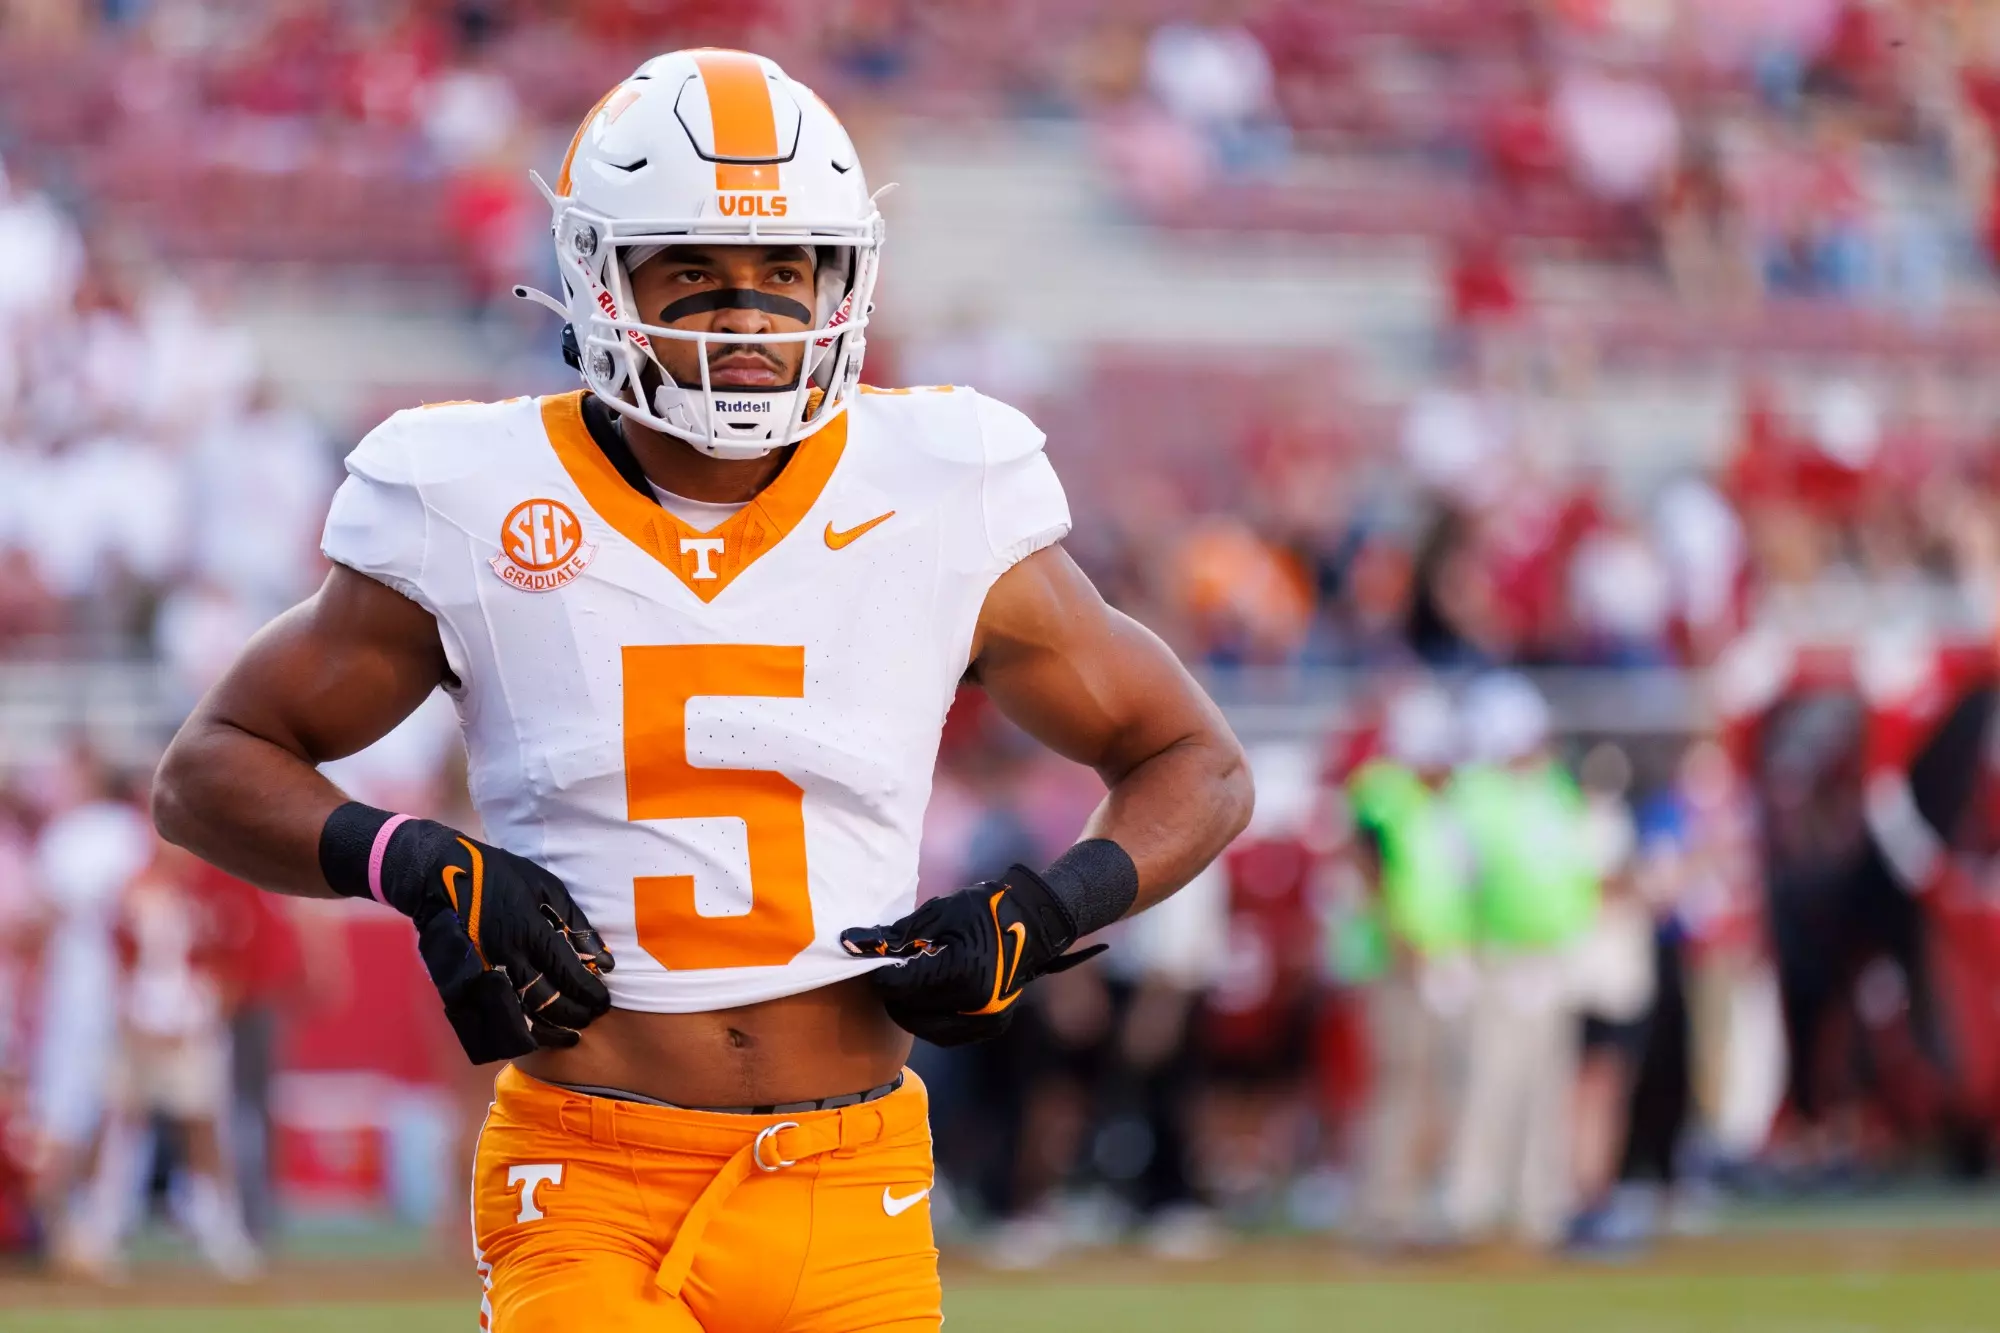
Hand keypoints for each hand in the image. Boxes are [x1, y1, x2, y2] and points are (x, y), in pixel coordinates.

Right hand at [374, 819, 613, 1063]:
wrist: (440, 875)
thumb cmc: (499, 875)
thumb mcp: (546, 885)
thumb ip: (575, 922)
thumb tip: (603, 959)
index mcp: (529, 930)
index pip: (567, 971)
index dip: (588, 990)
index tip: (603, 999)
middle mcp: (506, 956)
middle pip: (547, 998)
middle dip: (574, 1012)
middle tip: (592, 1017)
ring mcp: (482, 971)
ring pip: (522, 1013)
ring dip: (550, 1028)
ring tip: (572, 1034)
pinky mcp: (463, 981)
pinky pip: (494, 1014)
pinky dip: (518, 1029)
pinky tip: (536, 1035)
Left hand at [840, 864, 1104, 1045]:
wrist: (1035, 925)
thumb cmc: (984, 911)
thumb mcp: (937, 913)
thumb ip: (892, 934)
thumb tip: (848, 943)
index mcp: (960, 975)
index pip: (896, 986)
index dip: (877, 971)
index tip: (872, 955)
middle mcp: (974, 1006)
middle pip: (906, 1010)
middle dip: (891, 989)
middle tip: (889, 966)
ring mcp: (985, 1021)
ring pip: (922, 1027)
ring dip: (907, 1006)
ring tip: (908, 978)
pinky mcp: (990, 1027)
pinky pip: (944, 1033)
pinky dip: (929, 1017)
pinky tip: (928, 994)